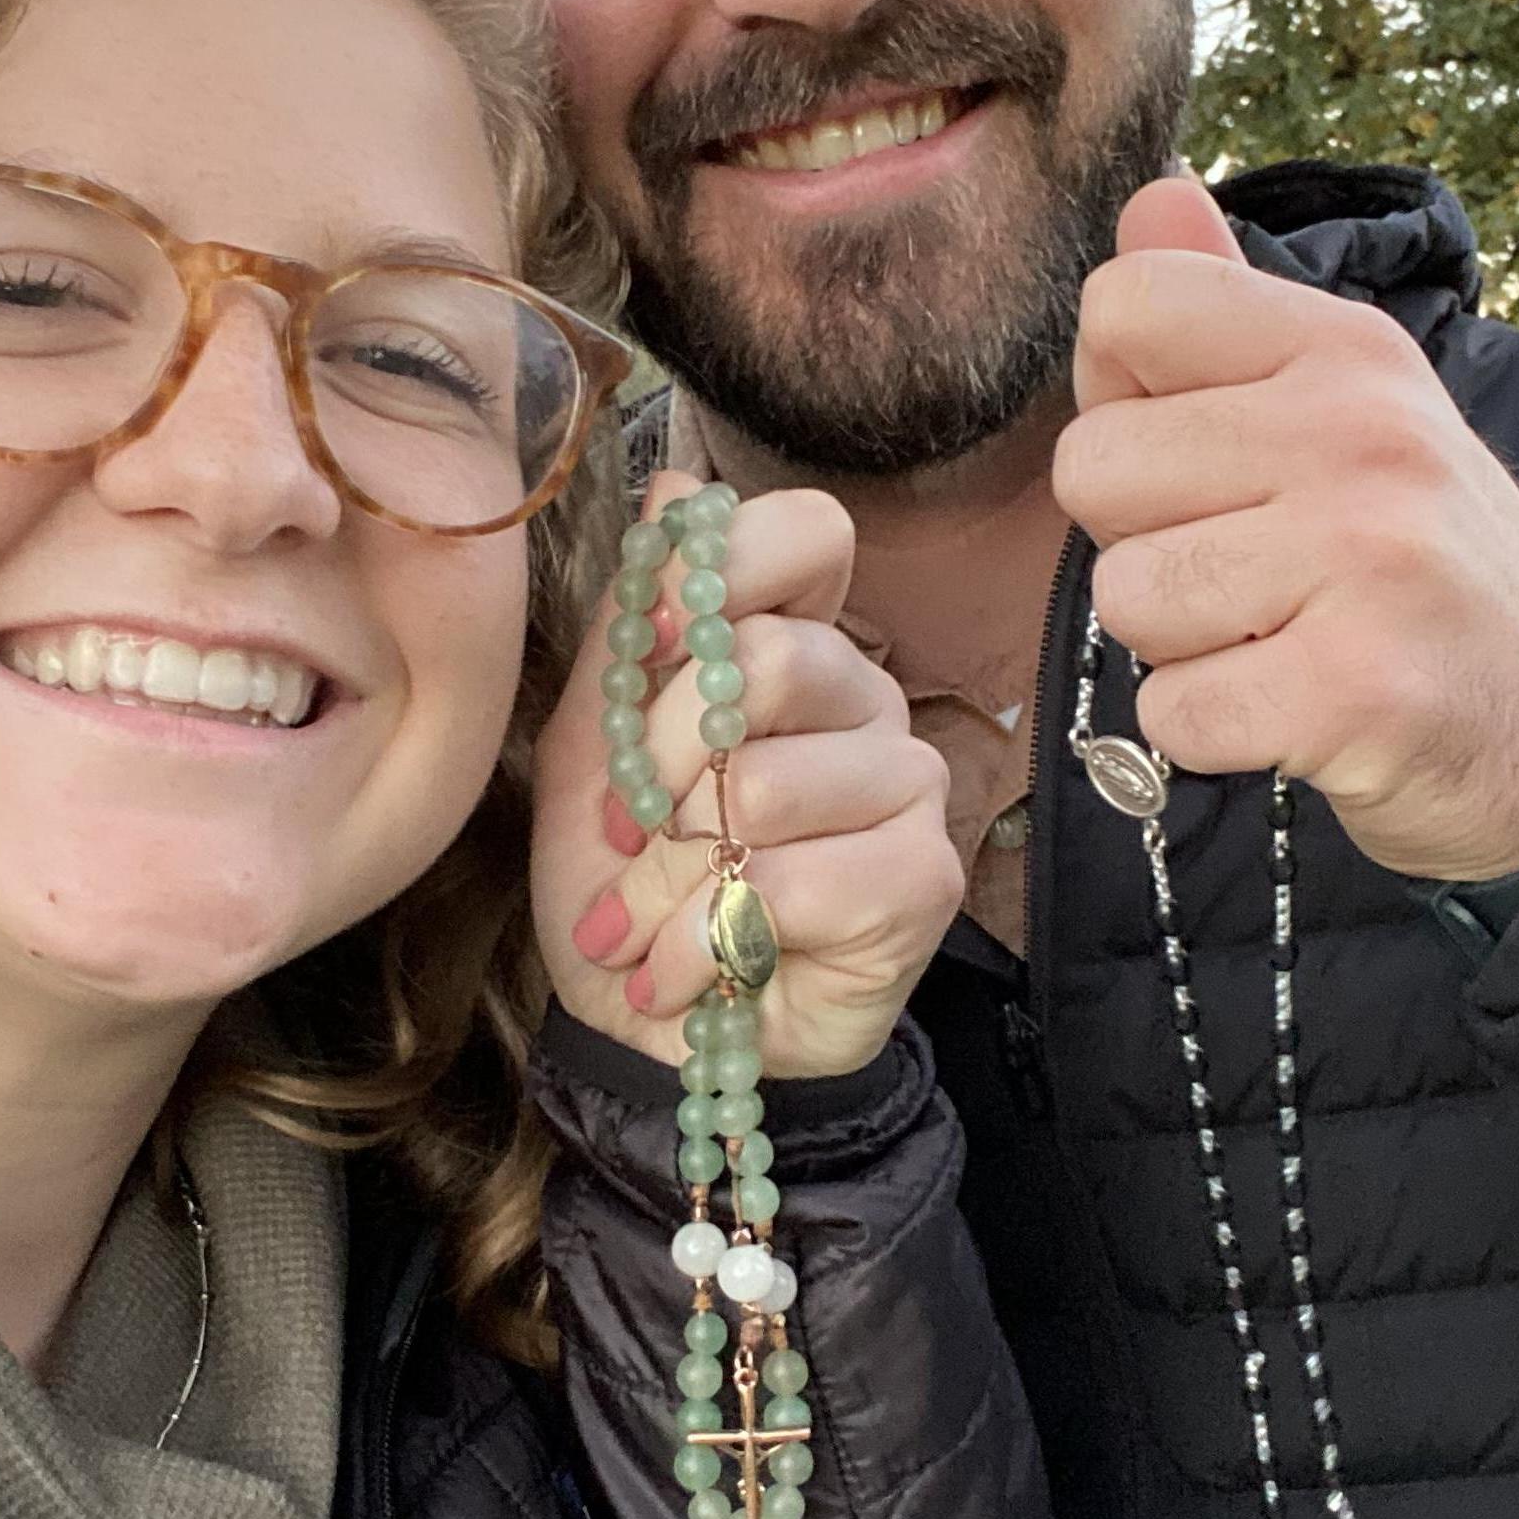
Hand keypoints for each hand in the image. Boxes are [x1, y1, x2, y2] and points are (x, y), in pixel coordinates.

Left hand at [533, 474, 960, 1076]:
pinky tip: (680, 974)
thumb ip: (635, 626)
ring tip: (638, 925)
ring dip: (670, 876)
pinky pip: (801, 882)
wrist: (643, 1029)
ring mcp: (906, 783)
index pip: (808, 533)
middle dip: (663, 759)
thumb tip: (672, 490)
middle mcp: (862, 695)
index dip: (722, 573)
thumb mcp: (593, 745)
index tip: (649, 648)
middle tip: (625, 831)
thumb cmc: (624, 876)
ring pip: (775, 783)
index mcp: (788, 638)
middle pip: (779, 660)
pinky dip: (706, 941)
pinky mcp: (924, 878)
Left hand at [1052, 177, 1518, 879]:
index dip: (1119, 396)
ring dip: (1175, 641)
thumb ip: (1223, 304)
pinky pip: (1172, 710)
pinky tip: (1287, 706)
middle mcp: (1361, 434)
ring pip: (1125, 595)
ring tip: (1273, 633)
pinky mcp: (1357, 690)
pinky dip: (1208, 729)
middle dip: (1138, 536)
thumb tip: (1150, 193)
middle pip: (1090, 466)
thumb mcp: (1338, 405)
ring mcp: (1367, 560)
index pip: (1123, 305)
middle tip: (1245, 566)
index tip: (1198, 451)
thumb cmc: (1406, 553)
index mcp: (1343, 349)